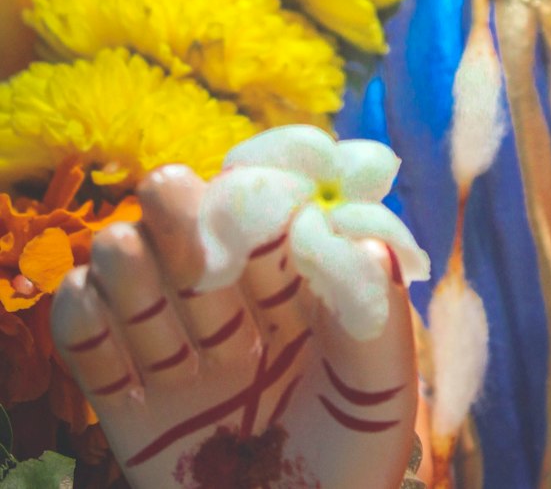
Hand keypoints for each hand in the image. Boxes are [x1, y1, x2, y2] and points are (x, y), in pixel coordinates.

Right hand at [51, 166, 417, 488]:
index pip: (264, 234)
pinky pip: (94, 357)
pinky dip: (80, 321)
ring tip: (121, 249)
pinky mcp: (132, 413)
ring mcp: (180, 364)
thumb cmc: (351, 473)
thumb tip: (370, 238)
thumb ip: (375, 317)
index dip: (246, 202)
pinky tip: (84, 295)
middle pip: (195, 251)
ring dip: (127, 262)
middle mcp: (235, 322)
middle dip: (179, 218)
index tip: (231, 181)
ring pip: (140, 291)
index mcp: (297, 304)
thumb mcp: (381, 394)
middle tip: (164, 189)